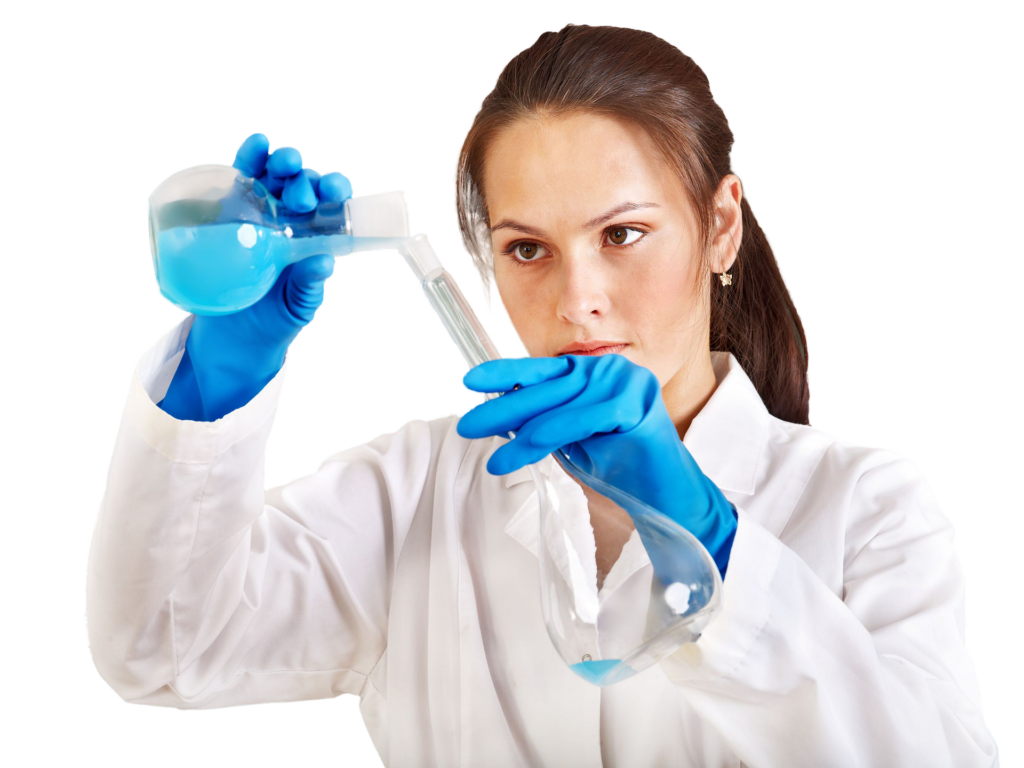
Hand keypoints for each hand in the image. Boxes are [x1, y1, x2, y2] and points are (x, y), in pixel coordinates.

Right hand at [160, 132, 353, 420]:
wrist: (233, 337)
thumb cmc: (273, 321)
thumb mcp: (296, 308)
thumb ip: (308, 286)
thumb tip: (323, 262)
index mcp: (316, 239)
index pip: (332, 206)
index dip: (335, 192)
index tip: (333, 191)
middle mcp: (294, 220)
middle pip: (305, 183)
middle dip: (307, 178)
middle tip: (301, 194)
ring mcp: (263, 210)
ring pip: (276, 172)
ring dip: (281, 159)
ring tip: (283, 163)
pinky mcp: (232, 207)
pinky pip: (243, 174)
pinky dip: (250, 155)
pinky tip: (256, 147)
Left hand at [457, 353, 737, 578]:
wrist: (665, 495)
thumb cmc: (618, 465)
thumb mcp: (572, 438)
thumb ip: (543, 419)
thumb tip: (497, 414)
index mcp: (593, 370)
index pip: (542, 369)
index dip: (505, 374)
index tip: (469, 383)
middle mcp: (610, 368)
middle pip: (547, 387)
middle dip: (503, 409)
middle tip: (468, 426)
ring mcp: (626, 381)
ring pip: (559, 406)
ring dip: (521, 435)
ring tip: (496, 460)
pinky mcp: (636, 403)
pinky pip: (581, 420)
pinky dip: (548, 436)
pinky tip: (520, 453)